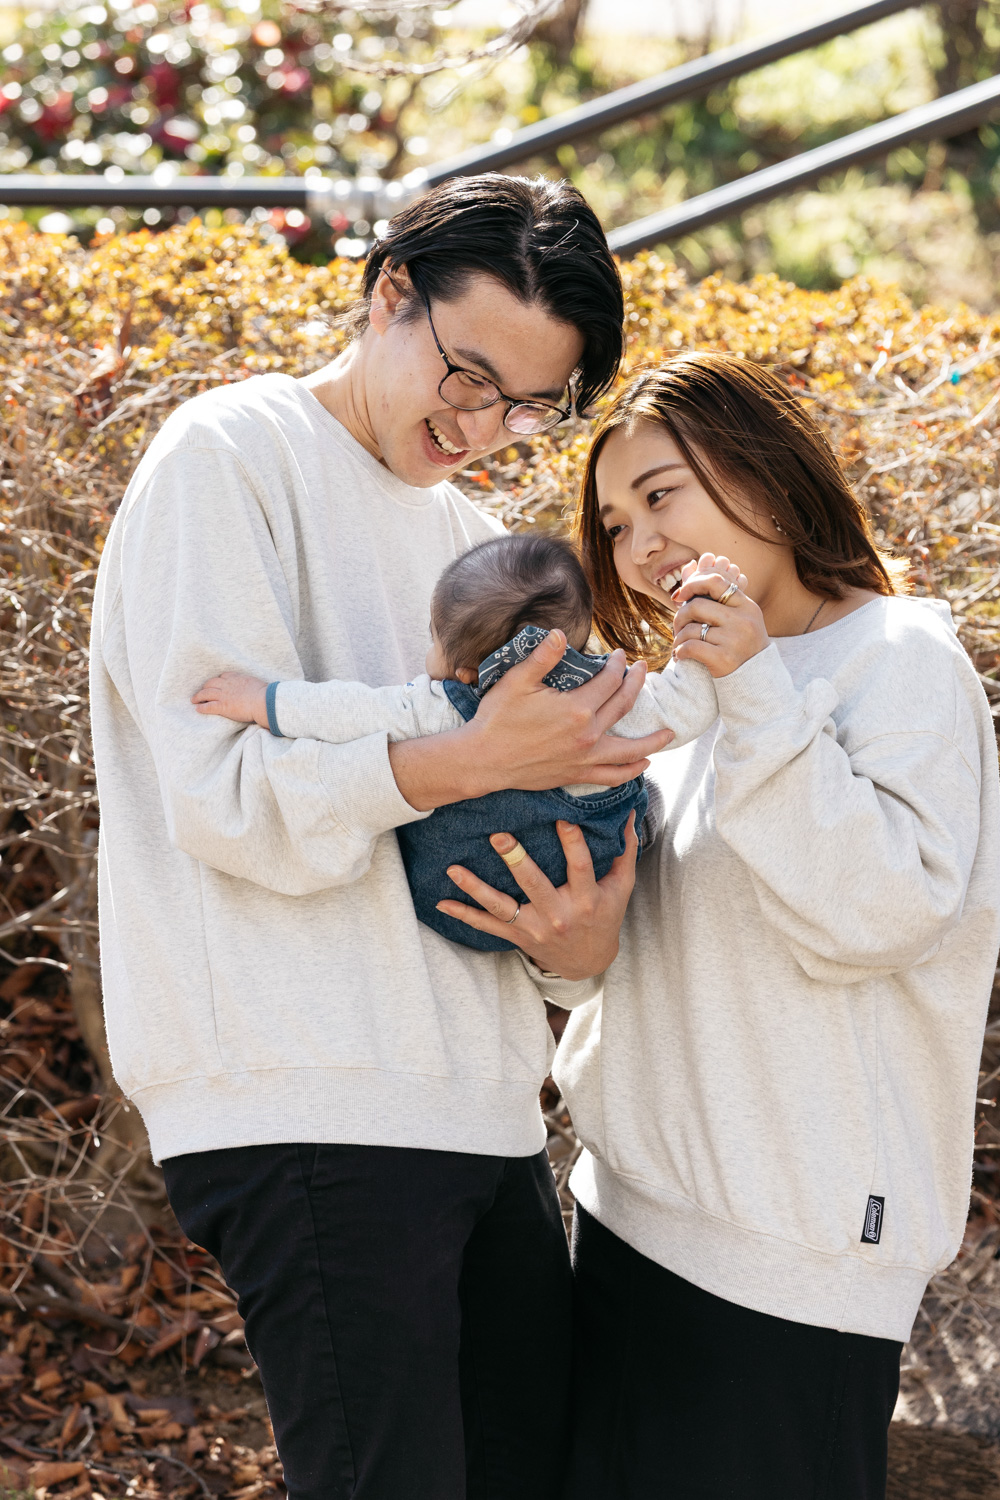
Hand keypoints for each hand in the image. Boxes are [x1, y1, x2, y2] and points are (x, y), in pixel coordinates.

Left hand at [192, 672, 268, 727]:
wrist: (263, 701)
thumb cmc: (265, 694)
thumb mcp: (256, 684)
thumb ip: (251, 685)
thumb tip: (256, 688)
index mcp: (236, 678)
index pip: (222, 676)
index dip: (217, 680)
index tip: (215, 684)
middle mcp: (227, 685)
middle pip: (210, 683)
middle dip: (205, 687)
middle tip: (201, 692)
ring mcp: (224, 696)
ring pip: (205, 694)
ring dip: (198, 697)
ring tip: (194, 700)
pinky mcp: (223, 707)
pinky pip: (208, 707)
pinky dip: (202, 708)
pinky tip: (198, 709)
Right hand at [390, 627, 673, 810]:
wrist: (483, 760)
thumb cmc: (496, 719)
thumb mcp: (516, 682)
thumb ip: (542, 657)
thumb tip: (559, 633)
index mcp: (576, 708)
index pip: (608, 681)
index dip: (617, 665)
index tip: (619, 656)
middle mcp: (587, 734)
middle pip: (623, 706)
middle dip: (635, 685)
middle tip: (644, 671)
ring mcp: (584, 758)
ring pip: (628, 749)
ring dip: (651, 740)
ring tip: (669, 733)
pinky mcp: (576, 774)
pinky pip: (612, 776)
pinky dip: (631, 771)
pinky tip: (643, 765)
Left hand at [436, 816, 638, 980]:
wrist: (588, 962)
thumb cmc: (606, 916)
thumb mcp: (622, 887)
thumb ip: (625, 849)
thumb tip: (630, 814)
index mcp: (587, 899)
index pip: (581, 867)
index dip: (573, 843)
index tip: (562, 818)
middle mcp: (559, 915)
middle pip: (534, 885)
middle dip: (516, 860)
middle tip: (498, 836)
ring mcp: (534, 928)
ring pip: (501, 907)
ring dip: (476, 888)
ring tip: (454, 869)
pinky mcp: (517, 937)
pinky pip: (486, 926)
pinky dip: (463, 914)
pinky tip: (441, 902)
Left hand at [671, 553, 767, 678]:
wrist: (757, 680)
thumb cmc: (741, 645)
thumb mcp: (738, 617)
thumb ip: (716, 596)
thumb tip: (690, 566)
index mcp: (747, 606)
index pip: (715, 581)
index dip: (693, 583)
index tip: (680, 595)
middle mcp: (743, 620)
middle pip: (697, 605)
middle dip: (680, 616)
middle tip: (677, 627)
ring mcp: (735, 640)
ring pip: (691, 629)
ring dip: (678, 638)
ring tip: (680, 645)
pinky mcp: (724, 659)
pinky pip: (690, 647)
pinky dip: (680, 651)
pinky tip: (681, 655)